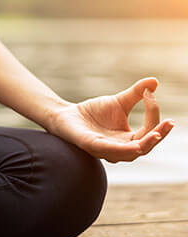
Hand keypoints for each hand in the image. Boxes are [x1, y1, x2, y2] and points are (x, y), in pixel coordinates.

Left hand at [46, 77, 174, 162]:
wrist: (67, 115)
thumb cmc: (93, 112)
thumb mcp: (119, 102)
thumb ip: (136, 94)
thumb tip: (154, 82)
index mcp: (127, 140)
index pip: (148, 133)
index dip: (154, 116)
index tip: (151, 95)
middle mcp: (118, 148)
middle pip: (143, 148)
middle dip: (157, 136)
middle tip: (168, 123)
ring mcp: (104, 149)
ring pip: (129, 154)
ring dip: (144, 144)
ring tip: (157, 134)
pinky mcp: (90, 146)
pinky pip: (108, 151)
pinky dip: (121, 149)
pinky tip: (134, 145)